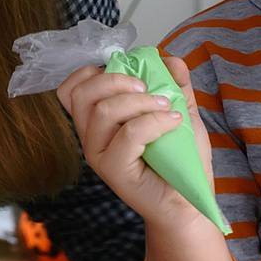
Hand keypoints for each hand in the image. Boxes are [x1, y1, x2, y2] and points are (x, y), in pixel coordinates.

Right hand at [57, 55, 213, 228]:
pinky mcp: (114, 171)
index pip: (71, 90)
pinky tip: (173, 121)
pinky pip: (128, 134)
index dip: (91, 72)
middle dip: (116, 79)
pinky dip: (154, 121)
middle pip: (82, 94)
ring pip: (103, 111)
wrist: (189, 200)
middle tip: (147, 87)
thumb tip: (171, 59)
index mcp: (97, 122)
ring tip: (166, 107)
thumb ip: (175, 85)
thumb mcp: (179, 112)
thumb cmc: (178, 161)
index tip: (126, 74)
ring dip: (139, 101)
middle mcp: (91, 138)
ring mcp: (99, 155)